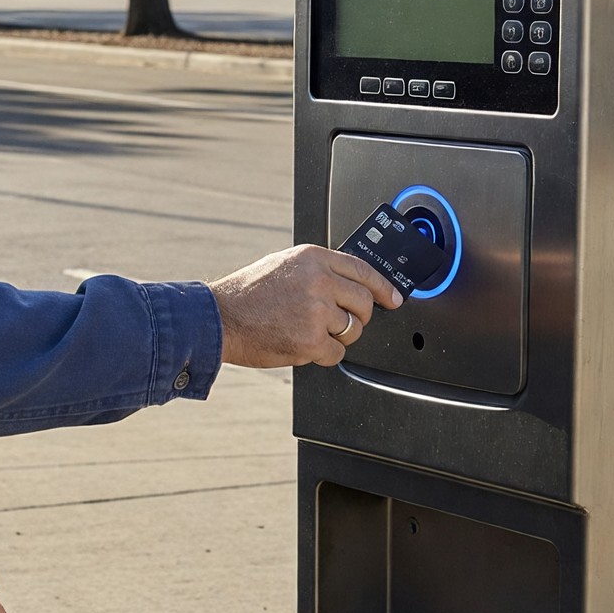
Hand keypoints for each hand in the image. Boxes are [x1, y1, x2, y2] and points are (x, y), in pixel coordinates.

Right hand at [208, 245, 401, 367]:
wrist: (220, 318)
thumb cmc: (247, 294)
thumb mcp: (284, 265)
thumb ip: (317, 270)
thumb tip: (349, 283)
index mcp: (313, 258)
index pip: (363, 270)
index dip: (384, 287)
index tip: (393, 298)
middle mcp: (318, 280)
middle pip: (364, 302)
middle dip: (359, 317)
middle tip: (344, 322)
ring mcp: (316, 311)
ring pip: (352, 329)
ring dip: (338, 336)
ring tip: (313, 332)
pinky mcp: (310, 340)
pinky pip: (337, 353)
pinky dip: (324, 354)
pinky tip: (303, 345)